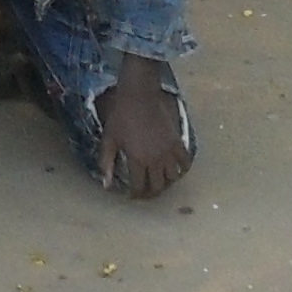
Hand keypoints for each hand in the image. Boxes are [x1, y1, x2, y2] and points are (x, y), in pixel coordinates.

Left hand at [96, 62, 192, 198]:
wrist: (139, 95)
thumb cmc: (121, 116)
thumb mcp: (109, 139)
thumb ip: (106, 162)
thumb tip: (106, 185)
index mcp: (138, 160)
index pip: (139, 187)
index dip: (136, 195)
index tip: (132, 195)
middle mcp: (156, 160)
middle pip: (158, 187)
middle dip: (151, 193)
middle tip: (145, 193)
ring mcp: (169, 152)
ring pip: (172, 178)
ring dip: (166, 184)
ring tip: (159, 183)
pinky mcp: (177, 142)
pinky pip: (185, 163)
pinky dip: (182, 170)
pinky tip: (176, 171)